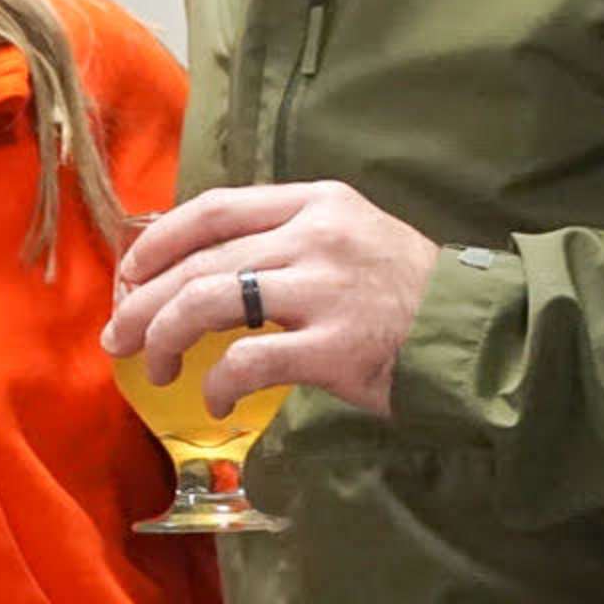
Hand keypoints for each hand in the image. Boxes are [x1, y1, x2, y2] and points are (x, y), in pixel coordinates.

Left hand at [105, 180, 440, 417]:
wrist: (484, 335)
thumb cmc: (408, 293)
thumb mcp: (351, 237)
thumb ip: (285, 239)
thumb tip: (198, 266)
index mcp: (315, 202)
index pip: (213, 209)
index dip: (156, 242)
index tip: (128, 274)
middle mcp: (316, 236)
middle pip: (198, 261)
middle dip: (142, 302)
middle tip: (118, 336)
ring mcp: (326, 289)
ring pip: (207, 302)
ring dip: (165, 339)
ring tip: (156, 368)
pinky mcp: (335, 346)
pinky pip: (247, 362)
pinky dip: (216, 384)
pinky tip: (212, 402)